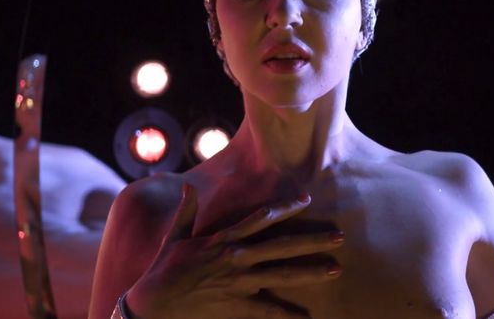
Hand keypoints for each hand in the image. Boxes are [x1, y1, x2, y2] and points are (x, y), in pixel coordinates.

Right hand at [126, 183, 343, 318]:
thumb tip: (187, 187)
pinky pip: (269, 311)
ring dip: (311, 271)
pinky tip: (307, 317)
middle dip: (312, 240)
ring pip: (282, 274)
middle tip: (339, 237)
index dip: (285, 208)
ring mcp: (239, 283)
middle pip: (282, 246)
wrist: (154, 305)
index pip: (261, 218)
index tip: (306, 200)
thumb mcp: (175, 237)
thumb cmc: (164, 270)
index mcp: (223, 239)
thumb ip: (186, 211)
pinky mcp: (237, 306)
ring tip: (335, 268)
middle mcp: (236, 257)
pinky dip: (289, 314)